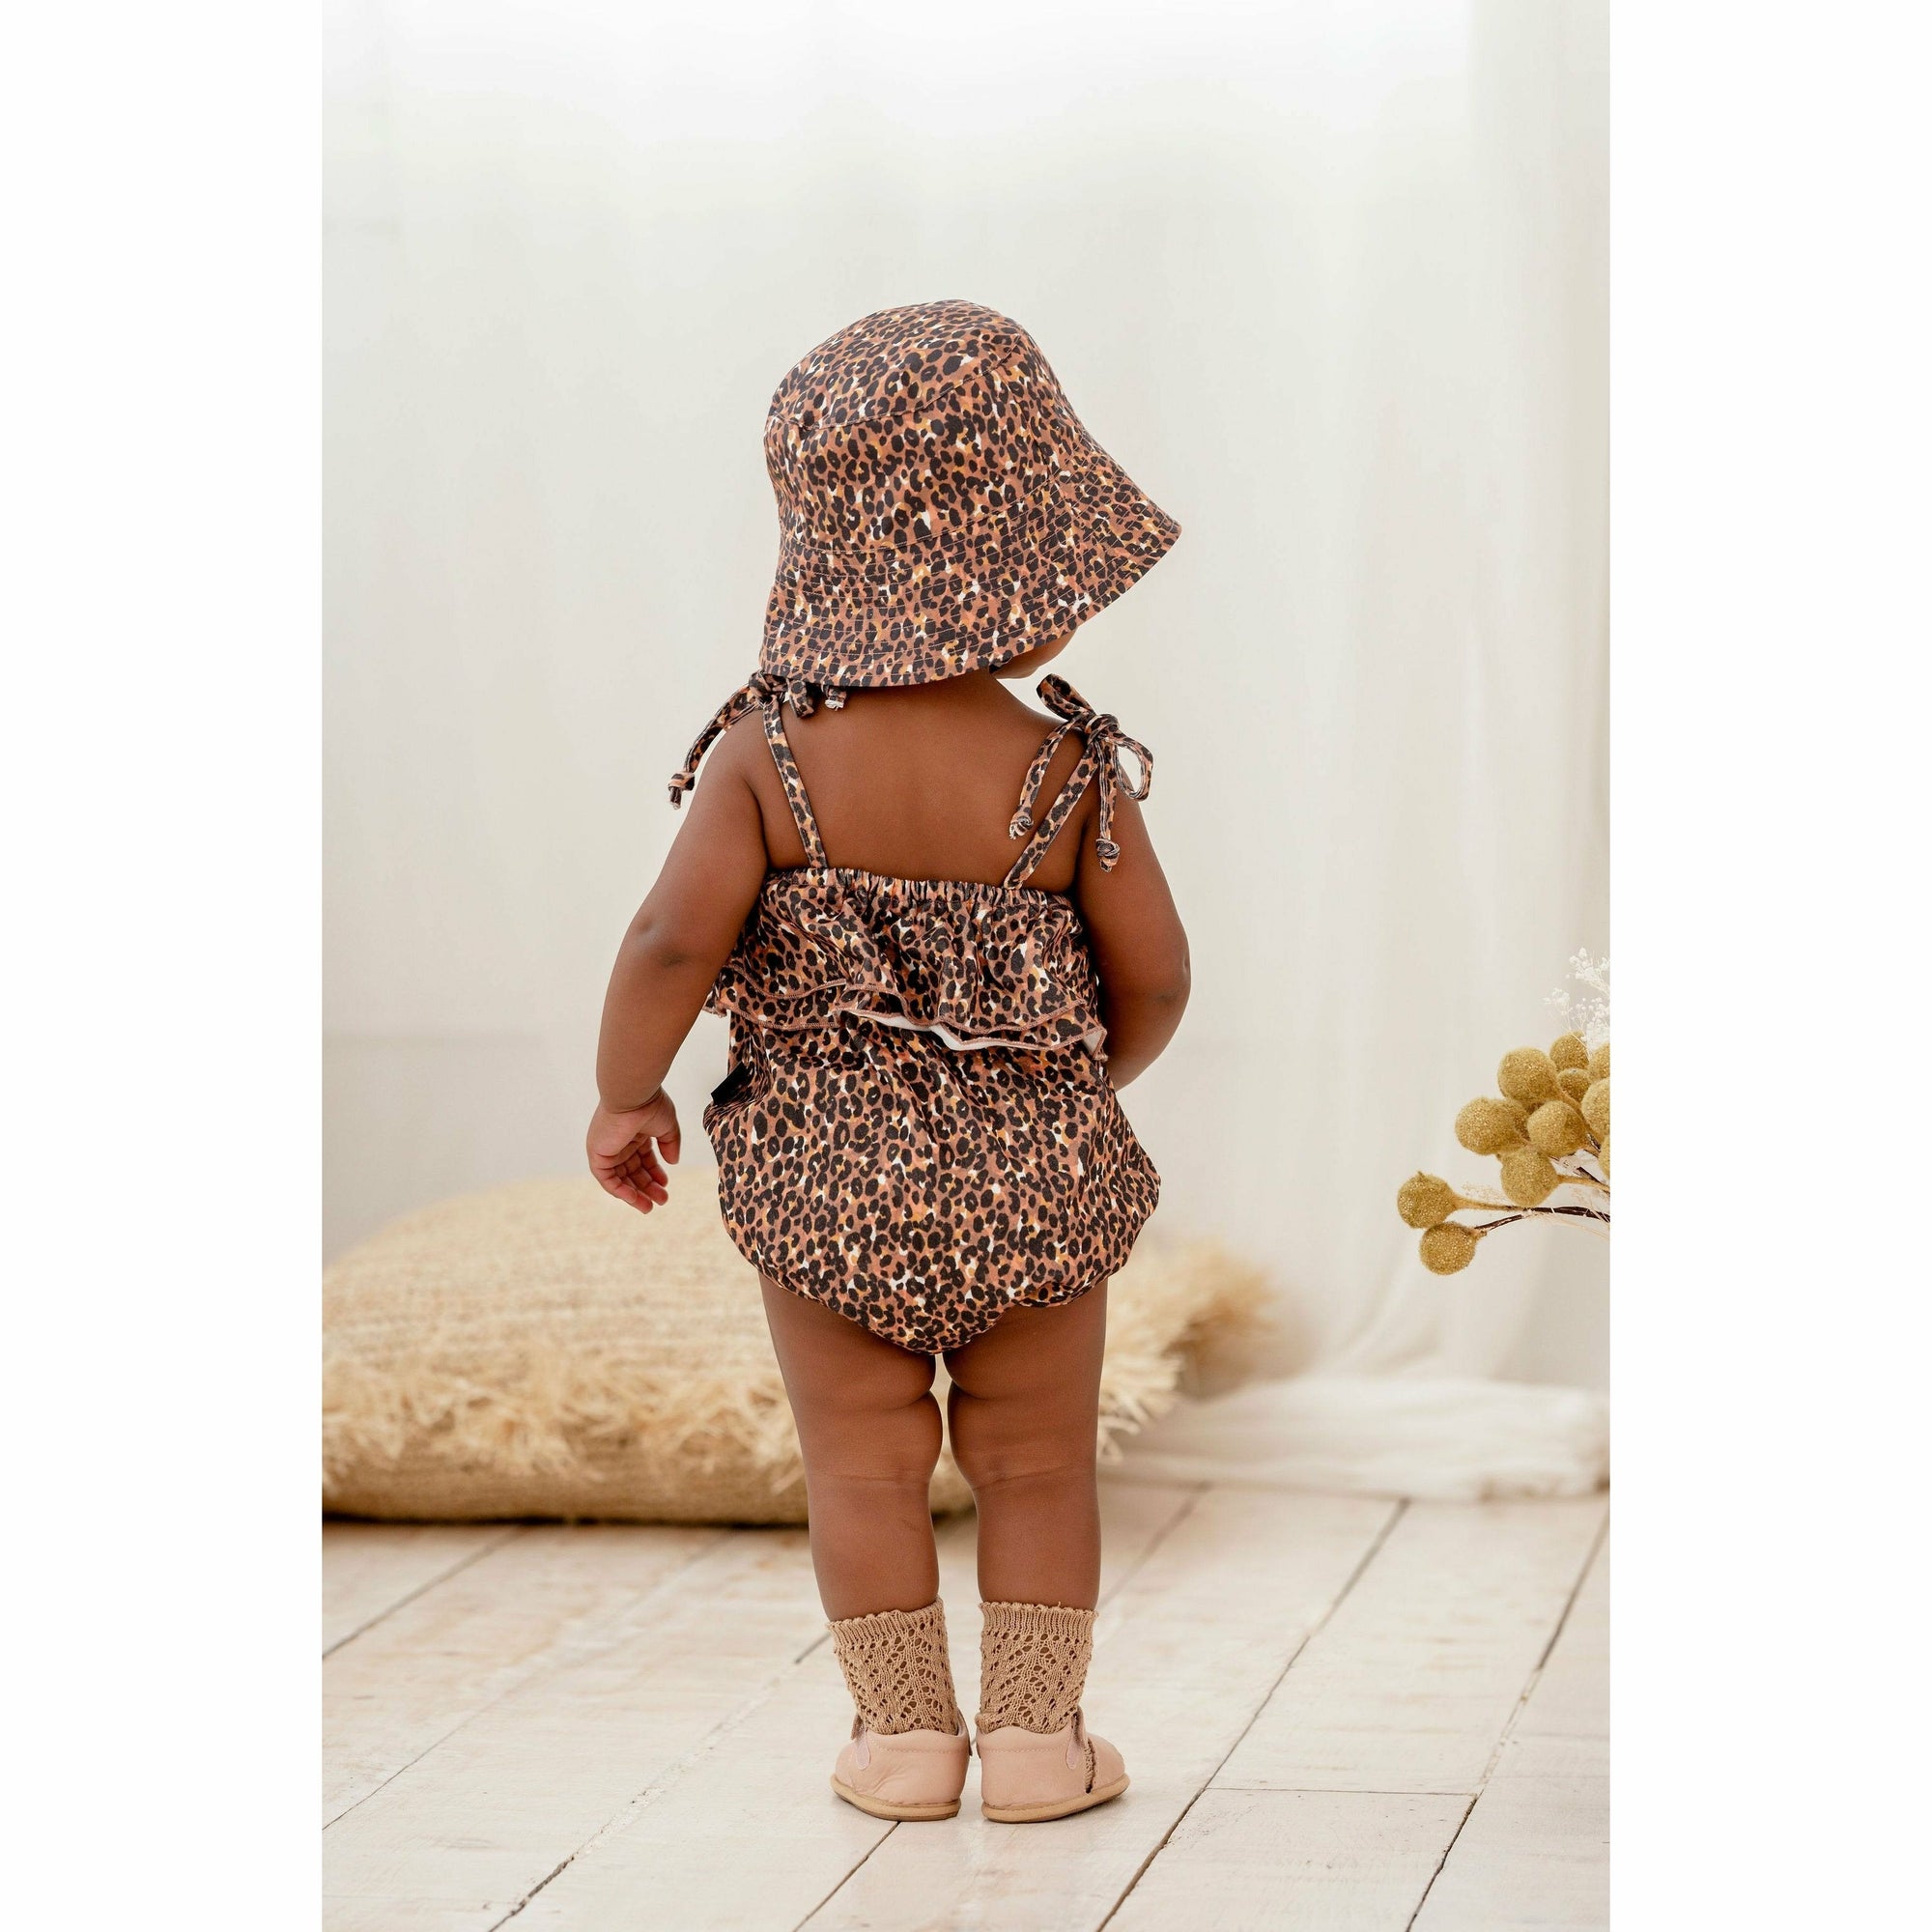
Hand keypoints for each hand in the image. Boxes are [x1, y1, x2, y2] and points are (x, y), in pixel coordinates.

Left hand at [587, 1092, 680, 1212]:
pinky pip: (607, 1179)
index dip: (654, 1173)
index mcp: (634, 1132)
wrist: (632, 1095)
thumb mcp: (667, 1126)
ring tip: (650, 1207)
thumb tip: (673, 1163)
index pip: (643, 1158)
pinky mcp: (598, 1154)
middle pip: (632, 1171)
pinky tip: (634, 1199)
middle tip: (662, 1201)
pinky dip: (619, 1191)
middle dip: (647, 1187)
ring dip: (634, 1194)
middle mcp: (619, 1141)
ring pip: (620, 1178)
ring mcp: (607, 1148)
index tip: (665, 1184)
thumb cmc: (650, 1104)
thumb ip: (670, 1144)